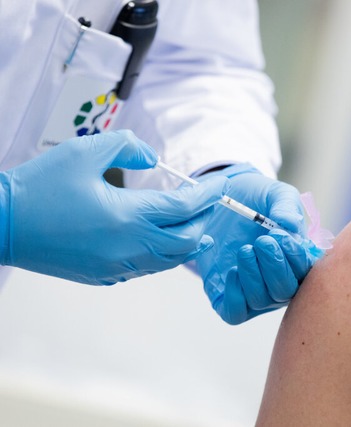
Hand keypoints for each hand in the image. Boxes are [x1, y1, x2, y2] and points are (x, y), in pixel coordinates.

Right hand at [0, 130, 227, 284]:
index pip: (184, 207)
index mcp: (127, 216)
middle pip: (187, 240)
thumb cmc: (39, 187)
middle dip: (204, 219)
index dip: (208, 195)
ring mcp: (117, 266)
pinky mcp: (104, 276)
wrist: (1, 225)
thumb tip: (153, 159)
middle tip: (210, 202)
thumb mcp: (84, 152)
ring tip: (199, 226)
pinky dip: (165, 254)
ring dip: (188, 241)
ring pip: (170, 259)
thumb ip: (127, 148)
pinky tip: (164, 241)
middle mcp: (128, 247)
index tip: (223, 184)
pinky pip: (148, 268)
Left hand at [195, 164, 321, 324]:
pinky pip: (234, 313)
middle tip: (263, 241)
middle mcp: (277, 278)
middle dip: (275, 267)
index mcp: (296, 257)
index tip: (282, 237)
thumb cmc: (254, 198)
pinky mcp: (226, 294)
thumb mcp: (273, 193)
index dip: (297, 259)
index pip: (306, 272)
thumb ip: (286, 205)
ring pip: (262, 300)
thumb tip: (291, 226)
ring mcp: (252, 288)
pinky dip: (235, 296)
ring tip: (245, 249)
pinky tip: (232, 271)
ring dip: (254, 276)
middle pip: (285, 291)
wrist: (220, 196)